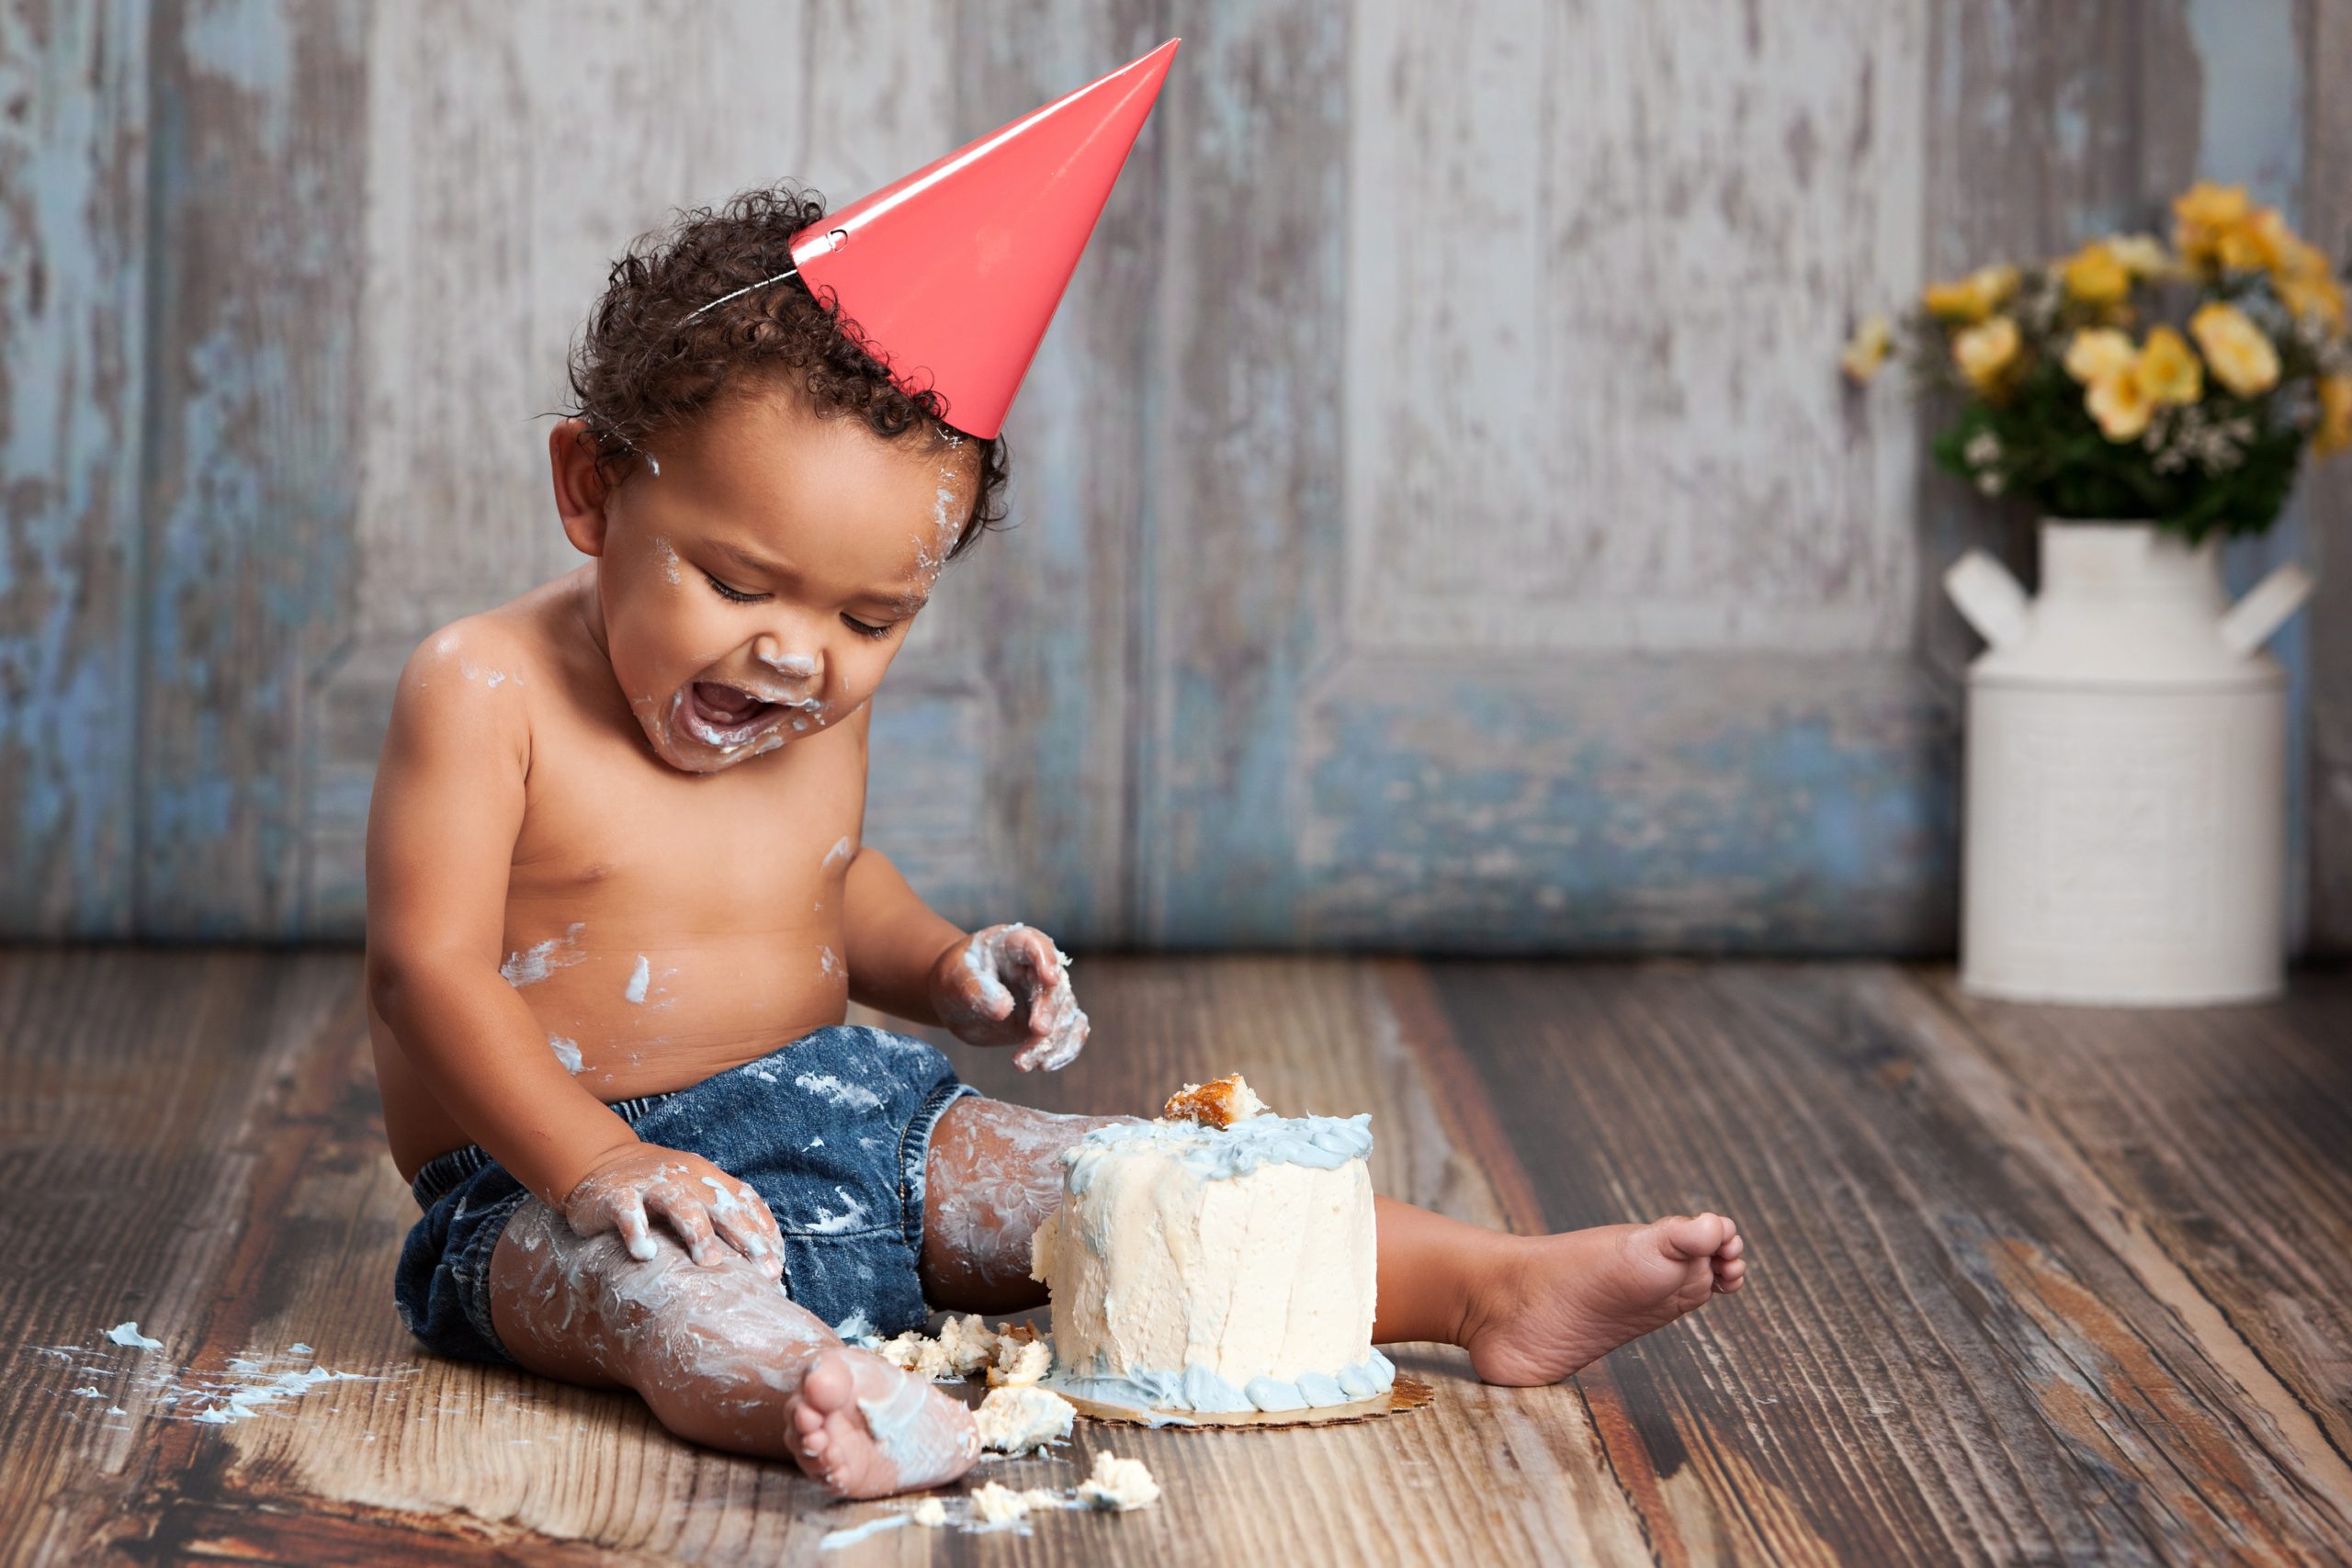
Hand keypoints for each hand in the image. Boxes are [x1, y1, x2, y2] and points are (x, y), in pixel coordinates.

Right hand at [561, 1142, 783, 1279]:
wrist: (602, 1162)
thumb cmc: (659, 1190)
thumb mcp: (695, 1195)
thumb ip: (722, 1219)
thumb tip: (757, 1260)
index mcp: (708, 1178)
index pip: (746, 1201)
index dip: (765, 1232)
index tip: (777, 1265)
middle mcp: (686, 1178)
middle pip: (722, 1204)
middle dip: (747, 1237)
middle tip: (765, 1270)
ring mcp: (651, 1185)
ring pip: (681, 1204)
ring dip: (698, 1232)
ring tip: (711, 1263)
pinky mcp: (617, 1194)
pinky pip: (629, 1212)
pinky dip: (637, 1231)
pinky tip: (645, 1254)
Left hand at [929, 923, 1089, 1070]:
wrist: (955, 999)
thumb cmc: (954, 979)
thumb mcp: (955, 979)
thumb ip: (976, 989)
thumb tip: (1004, 1009)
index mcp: (1012, 944)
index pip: (1034, 944)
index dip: (1046, 959)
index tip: (1049, 979)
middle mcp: (1036, 967)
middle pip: (1055, 985)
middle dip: (1049, 1010)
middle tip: (1038, 1031)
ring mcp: (1045, 994)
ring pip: (1066, 1013)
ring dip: (1051, 1040)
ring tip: (1023, 1064)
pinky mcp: (1049, 1019)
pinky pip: (1071, 1031)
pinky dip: (1065, 1049)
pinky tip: (1045, 1064)